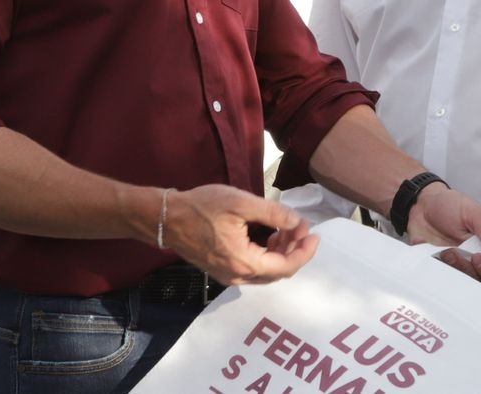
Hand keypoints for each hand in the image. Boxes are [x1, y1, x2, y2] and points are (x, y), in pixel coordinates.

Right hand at [158, 184, 318, 284]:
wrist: (166, 218)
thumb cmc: (202, 207)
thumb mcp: (241, 203)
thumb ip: (273, 213)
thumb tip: (296, 222)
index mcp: (244, 262)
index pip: (286, 267)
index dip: (305, 252)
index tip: (315, 233)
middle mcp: (237, 276)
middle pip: (278, 272)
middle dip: (295, 249)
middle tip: (302, 226)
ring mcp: (228, 276)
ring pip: (266, 271)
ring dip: (281, 252)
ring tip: (288, 228)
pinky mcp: (222, 270)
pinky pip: (253, 268)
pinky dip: (266, 254)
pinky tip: (270, 236)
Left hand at [408, 185, 480, 287]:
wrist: (422, 204)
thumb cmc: (451, 205)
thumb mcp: (475, 213)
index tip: (479, 258)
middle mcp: (475, 260)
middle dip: (473, 272)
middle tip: (461, 255)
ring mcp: (457, 266)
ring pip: (463, 283)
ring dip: (456, 269)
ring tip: (447, 252)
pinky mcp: (440, 268)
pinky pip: (442, 280)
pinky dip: (439, 272)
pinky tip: (435, 255)